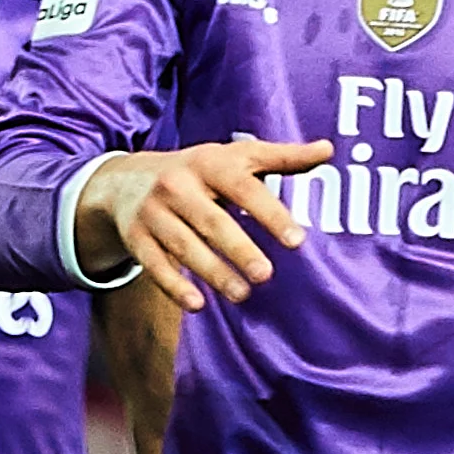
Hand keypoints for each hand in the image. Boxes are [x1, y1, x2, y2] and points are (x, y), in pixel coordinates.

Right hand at [77, 135, 332, 307]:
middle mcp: (178, 185)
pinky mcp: (136, 237)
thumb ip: (282, 157)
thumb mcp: (235, 156)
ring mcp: (153, 212)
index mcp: (209, 163)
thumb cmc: (198, 170)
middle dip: (239, 249)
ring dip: (212, 272)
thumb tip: (328, 149)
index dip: (271, 214)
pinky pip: (154, 264)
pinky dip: (174, 286)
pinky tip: (197, 304)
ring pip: (183, 246)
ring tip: (242, 294)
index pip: (244, 188)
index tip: (296, 241)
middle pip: (212, 221)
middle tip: (267, 275)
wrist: (125, 179)